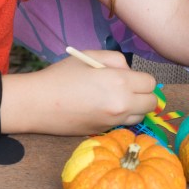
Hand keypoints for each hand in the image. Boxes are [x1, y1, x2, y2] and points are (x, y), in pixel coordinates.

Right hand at [22, 50, 158, 134]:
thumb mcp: (90, 56)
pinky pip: (122, 124)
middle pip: (151, 104)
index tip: (129, 77)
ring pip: (139, 117)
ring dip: (134, 108)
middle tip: (127, 88)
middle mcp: (121, 105)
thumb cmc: (61, 76)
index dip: (141, 78)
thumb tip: (129, 73)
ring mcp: (112, 122)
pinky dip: (119, 117)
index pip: (150, 83)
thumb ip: (116, 60)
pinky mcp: (102, 132)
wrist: (36, 104)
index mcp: (119, 82)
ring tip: (114, 98)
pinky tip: (102, 109)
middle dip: (143, 94)